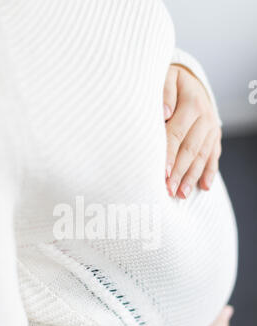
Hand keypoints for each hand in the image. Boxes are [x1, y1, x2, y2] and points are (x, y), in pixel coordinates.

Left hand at [164, 64, 221, 198]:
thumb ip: (164, 93)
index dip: (170, 154)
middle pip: (190, 149)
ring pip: (202, 156)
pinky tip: (204, 187)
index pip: (177, 134)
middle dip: (179, 172)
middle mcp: (205, 117)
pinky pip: (213, 156)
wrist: (189, 80)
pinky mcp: (215, 136)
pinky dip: (209, 172)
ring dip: (192, 177)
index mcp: (192, 103)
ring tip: (181, 194)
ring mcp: (212, 128)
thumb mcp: (166, 77)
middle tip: (168, 190)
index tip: (163, 173)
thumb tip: (165, 114)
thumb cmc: (170, 82)